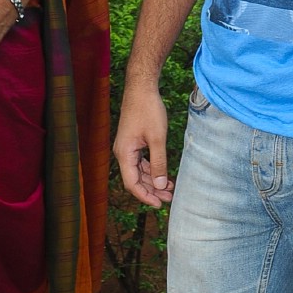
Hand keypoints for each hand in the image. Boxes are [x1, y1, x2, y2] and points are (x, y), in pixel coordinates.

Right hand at [114, 86, 172, 207]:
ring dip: (153, 181)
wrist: (141, 89)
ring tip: (170, 189)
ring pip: (138, 172)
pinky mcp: (133, 143)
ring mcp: (127, 148)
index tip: (159, 204)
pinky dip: (151, 170)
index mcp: (124, 153)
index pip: (132, 183)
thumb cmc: (148, 110)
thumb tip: (161, 185)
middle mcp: (122, 153)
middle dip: (151, 190)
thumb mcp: (157, 138)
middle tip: (169, 199)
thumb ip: (159, 163)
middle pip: (135, 179)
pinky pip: (140, 162)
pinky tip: (164, 175)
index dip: (145, 196)